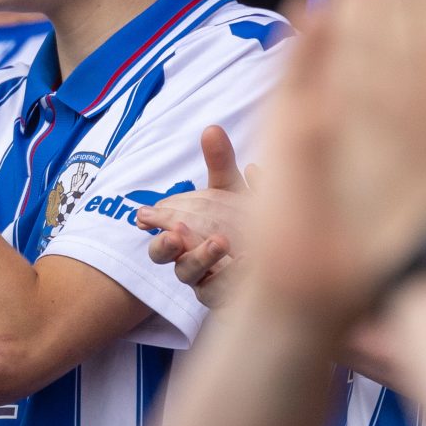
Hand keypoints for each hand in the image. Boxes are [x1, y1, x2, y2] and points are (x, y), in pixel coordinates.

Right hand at [138, 124, 250, 303]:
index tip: (145, 214)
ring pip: (188, 274)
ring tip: (221, 241)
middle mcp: (190, 255)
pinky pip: (219, 292)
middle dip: (163, 244)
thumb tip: (211, 128)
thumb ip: (220, 164)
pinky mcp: (226, 297)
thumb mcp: (235, 191)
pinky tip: (248, 260)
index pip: (162, 226)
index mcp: (186, 231)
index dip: (153, 221)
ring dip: (201, 256)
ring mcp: (206, 279)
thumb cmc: (247, 223)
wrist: (280, 259)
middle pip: (162, 255)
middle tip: (176, 232)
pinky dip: (231, 275)